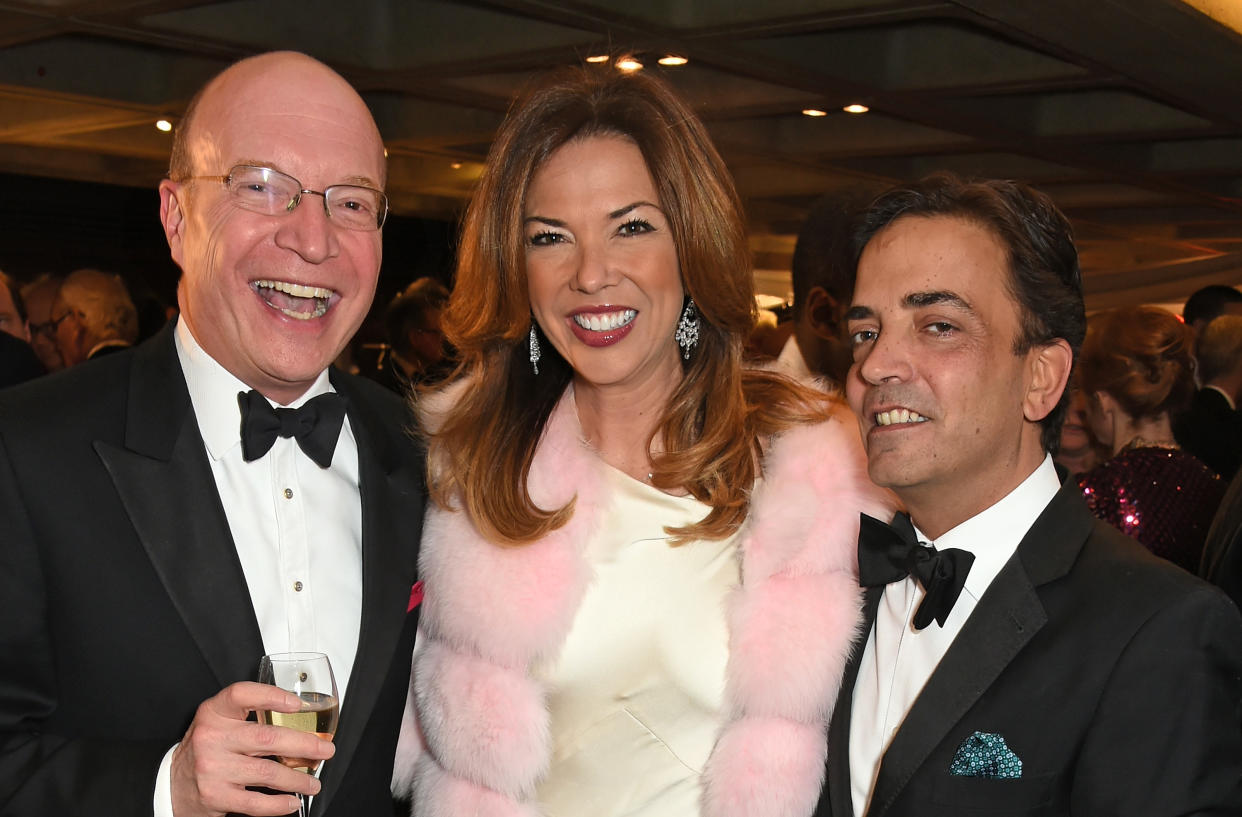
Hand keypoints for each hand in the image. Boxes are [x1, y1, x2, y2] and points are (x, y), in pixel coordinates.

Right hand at [171, 681, 335, 816]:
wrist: (171, 783)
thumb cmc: (206, 749)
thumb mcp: (218, 723)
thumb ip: (248, 716)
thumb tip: (300, 721)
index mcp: (214, 713)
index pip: (242, 694)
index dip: (271, 696)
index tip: (297, 705)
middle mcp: (212, 737)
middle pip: (267, 737)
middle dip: (304, 745)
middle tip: (325, 750)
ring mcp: (213, 768)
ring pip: (267, 772)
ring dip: (297, 779)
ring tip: (313, 782)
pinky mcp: (215, 795)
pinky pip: (255, 802)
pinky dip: (279, 804)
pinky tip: (292, 801)